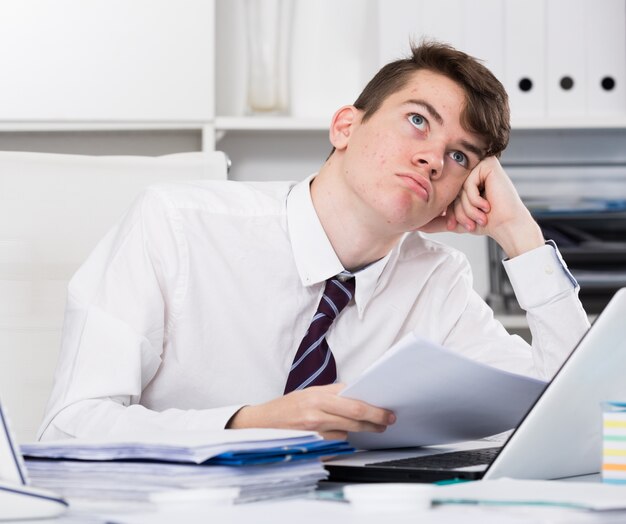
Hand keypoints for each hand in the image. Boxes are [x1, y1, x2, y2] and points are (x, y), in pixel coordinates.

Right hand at [226, 383, 395, 439]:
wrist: (261, 423)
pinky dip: (343, 436)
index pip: (354, 404)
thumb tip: (356, 393)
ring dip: (362, 430)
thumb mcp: (309, 392)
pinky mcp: (312, 443)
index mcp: (318, 397)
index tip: (386, 411)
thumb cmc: (286, 406)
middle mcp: (317, 414)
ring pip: (347, 432)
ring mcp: (314, 431)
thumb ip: (332, 393)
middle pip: (355, 419)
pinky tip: (343, 432)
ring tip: (371, 428)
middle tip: (386, 422)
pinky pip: (335, 440)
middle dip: (375, 421)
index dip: (373, 409)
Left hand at [420, 157, 543, 257]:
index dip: (450, 212)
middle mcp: (470, 169)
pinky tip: (487, 206)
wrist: (507, 225)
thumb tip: (415, 226)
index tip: (455, 225)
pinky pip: (469, 184)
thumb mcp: (457, 221)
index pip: (446, 193)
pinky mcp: (488, 165)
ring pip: (459, 188)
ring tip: (480, 217)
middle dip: (459, 212)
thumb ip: (437, 221)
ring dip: (468, 209)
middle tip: (470, 225)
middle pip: (451, 190)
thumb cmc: (485, 222)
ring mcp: (479, 165)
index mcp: (463, 179)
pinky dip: (475, 200)